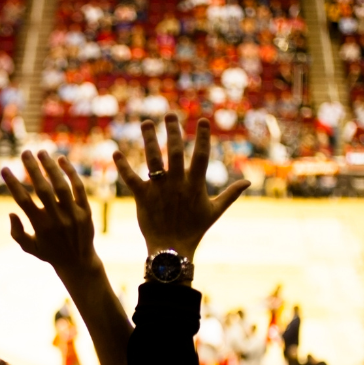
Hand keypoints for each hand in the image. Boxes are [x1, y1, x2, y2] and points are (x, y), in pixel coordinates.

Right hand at [4, 150, 99, 280]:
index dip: (13, 184)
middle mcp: (56, 219)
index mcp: (40, 227)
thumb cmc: (50, 253)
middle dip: (32, 169)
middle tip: (25, 152)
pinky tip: (62, 160)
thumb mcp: (29, 247)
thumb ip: (17, 232)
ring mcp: (73, 215)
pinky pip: (79, 188)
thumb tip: (11, 212)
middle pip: (42, 189)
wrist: (79, 263)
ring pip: (61, 186)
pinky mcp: (86, 211)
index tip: (5, 169)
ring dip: (51, 167)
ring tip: (41, 152)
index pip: (23, 201)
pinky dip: (71, 173)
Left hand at [113, 115, 248, 259]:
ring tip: (146, 123)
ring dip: (149, 140)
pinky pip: (131, 178)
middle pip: (174, 152)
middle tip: (169, 114)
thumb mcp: (214, 211)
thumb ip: (231, 194)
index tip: (203, 120)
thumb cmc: (194, 230)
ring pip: (153, 160)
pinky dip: (122, 166)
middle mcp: (176, 184)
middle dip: (173, 131)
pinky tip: (115, 152)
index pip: (201, 156)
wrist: (172, 250)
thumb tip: (248, 182)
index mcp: (195, 185)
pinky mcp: (142, 197)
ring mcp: (159, 190)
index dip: (203, 138)